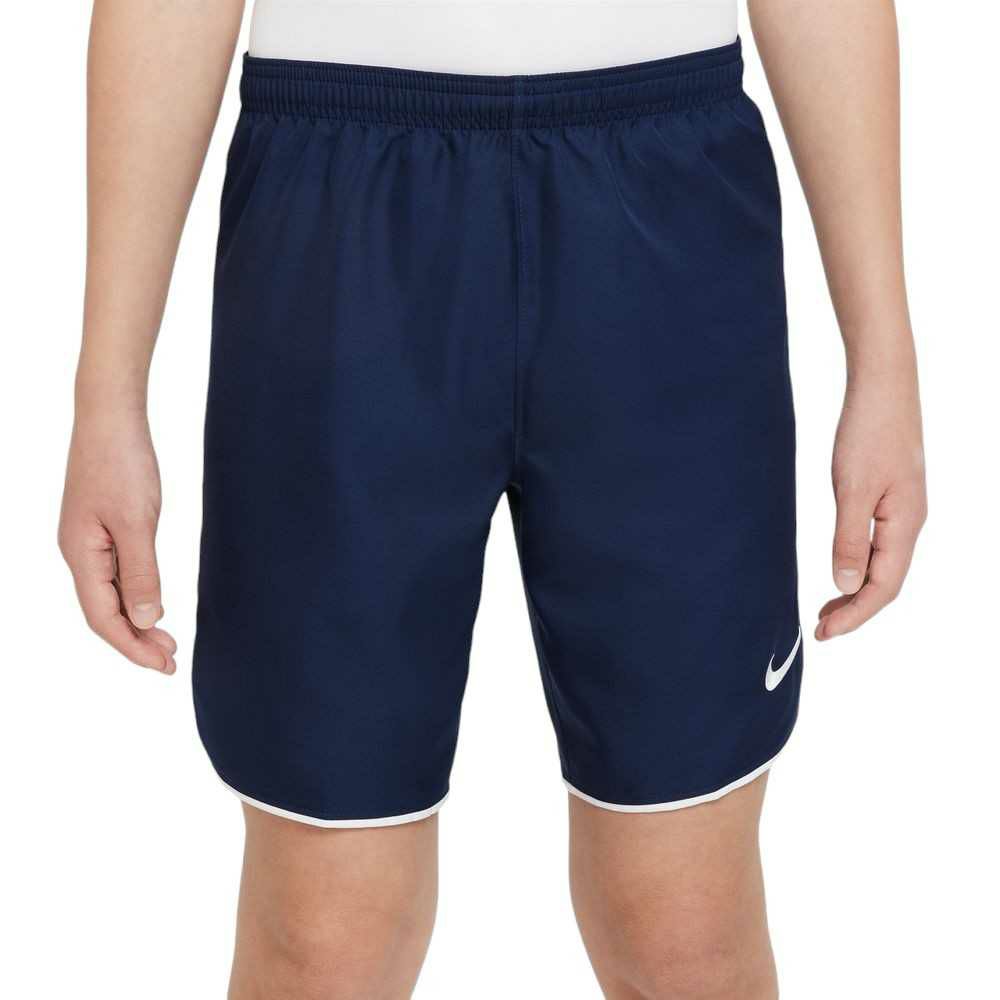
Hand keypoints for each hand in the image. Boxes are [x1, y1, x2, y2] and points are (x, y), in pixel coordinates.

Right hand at [59, 409, 176, 672]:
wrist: (111, 417)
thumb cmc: (122, 463)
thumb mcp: (138, 521)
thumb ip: (141, 571)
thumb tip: (145, 618)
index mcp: (81, 555)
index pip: (104, 618)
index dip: (132, 647)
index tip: (163, 665)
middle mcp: (79, 552)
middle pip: (104, 612)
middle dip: (137, 641)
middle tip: (171, 660)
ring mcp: (88, 540)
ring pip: (109, 594)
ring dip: (137, 620)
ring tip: (166, 641)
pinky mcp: (102, 527)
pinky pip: (115, 574)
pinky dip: (135, 594)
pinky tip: (152, 601)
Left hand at [817, 366, 926, 639]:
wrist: (883, 385)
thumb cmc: (868, 431)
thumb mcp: (852, 488)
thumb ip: (849, 537)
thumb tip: (846, 584)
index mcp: (905, 524)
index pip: (883, 587)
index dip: (854, 615)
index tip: (824, 633)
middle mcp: (909, 522)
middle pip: (886, 581)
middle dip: (854, 609)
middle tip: (820, 628)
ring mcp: (902, 508)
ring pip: (883, 564)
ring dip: (855, 590)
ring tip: (827, 608)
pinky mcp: (890, 495)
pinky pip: (879, 544)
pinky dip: (859, 564)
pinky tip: (843, 567)